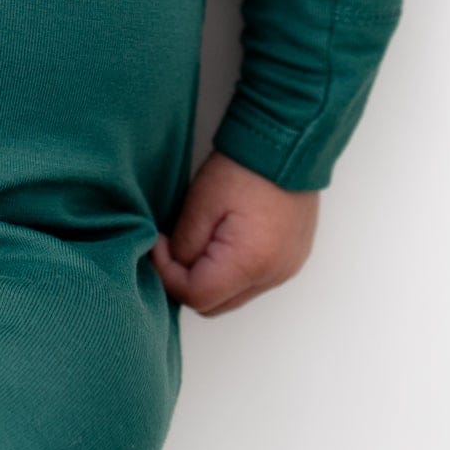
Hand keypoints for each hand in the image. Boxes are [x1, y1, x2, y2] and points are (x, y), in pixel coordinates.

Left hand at [150, 151, 318, 315]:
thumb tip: (175, 266)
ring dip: (211, 278)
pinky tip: (223, 242)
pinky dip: (233, 272)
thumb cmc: (244, 168)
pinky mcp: (292, 259)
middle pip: (216, 305)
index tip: (158, 244)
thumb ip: (184, 244)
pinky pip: (254, 282)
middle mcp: (273, 276)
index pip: (197, 296)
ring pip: (234, 296)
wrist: (286, 144)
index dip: (168, 275)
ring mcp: (286, 270)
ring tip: (199, 240)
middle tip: (172, 247)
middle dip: (187, 281)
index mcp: (250, 263)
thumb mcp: (201, 202)